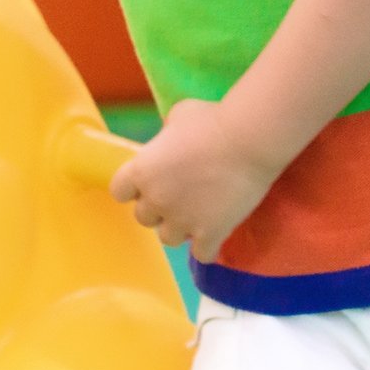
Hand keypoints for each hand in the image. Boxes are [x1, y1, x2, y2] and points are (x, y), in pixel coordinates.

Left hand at [114, 97, 284, 257]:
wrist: (250, 139)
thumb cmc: (213, 121)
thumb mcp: (179, 116)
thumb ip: (166, 134)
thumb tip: (170, 140)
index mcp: (142, 171)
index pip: (119, 191)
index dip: (134, 188)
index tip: (150, 182)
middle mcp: (156, 200)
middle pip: (144, 218)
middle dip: (158, 208)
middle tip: (180, 195)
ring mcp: (183, 221)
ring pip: (168, 238)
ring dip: (179, 228)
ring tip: (197, 214)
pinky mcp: (211, 234)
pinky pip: (201, 254)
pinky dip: (207, 246)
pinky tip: (215, 232)